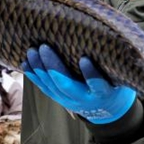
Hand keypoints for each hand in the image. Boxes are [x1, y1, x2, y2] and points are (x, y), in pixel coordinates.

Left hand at [22, 44, 136, 123]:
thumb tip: (105, 33)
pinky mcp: (59, 99)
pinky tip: (26, 64)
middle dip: (53, 66)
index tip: (85, 59)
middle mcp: (84, 99)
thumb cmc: (112, 84)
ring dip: (40, 69)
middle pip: (66, 85)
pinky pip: (44, 88)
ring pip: (51, 86)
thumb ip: (110, 62)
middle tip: (44, 47)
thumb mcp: (117, 76)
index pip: (97, 85)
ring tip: (32, 51)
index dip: (90, 74)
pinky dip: (34, 76)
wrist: (105, 109)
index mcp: (103, 93)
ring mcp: (69, 101)